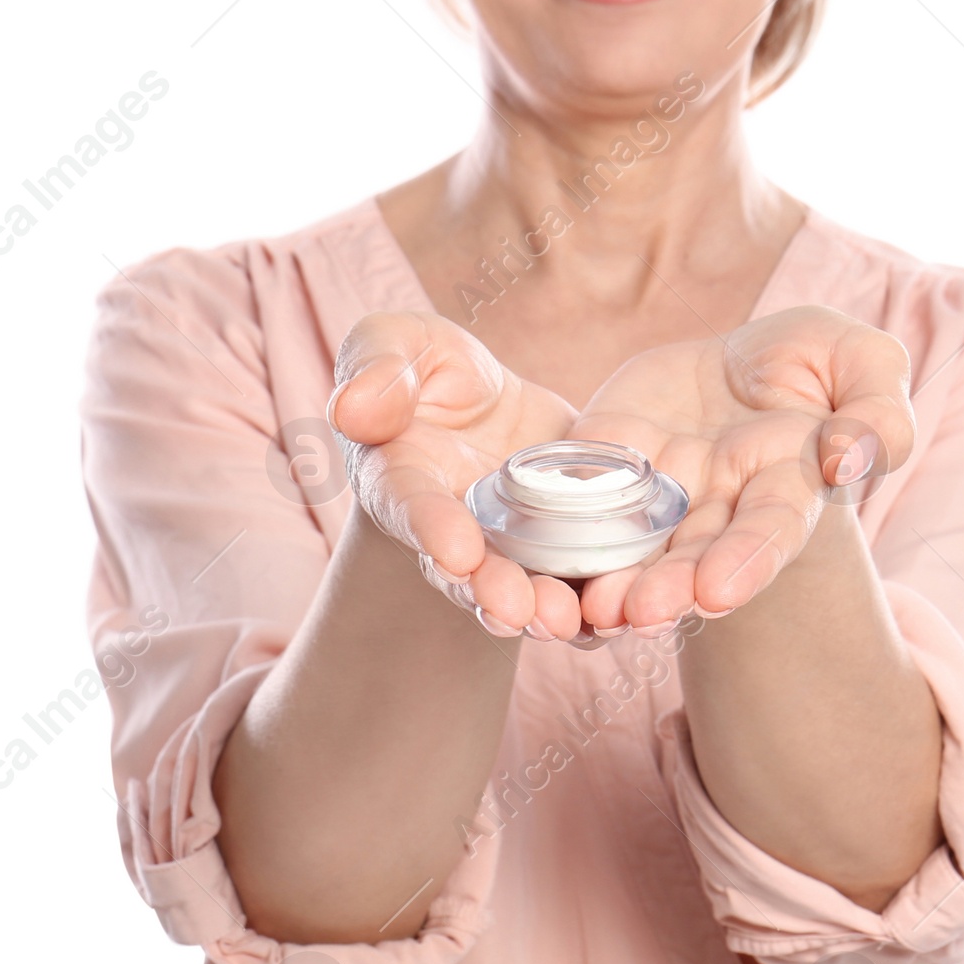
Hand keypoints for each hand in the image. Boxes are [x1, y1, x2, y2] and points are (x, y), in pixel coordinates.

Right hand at [327, 311, 587, 639]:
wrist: (484, 404)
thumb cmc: (424, 369)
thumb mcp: (395, 341)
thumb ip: (376, 366)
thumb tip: (352, 409)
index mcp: (399, 476)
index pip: (410, 506)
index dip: (430, 529)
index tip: (455, 553)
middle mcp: (450, 526)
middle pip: (465, 569)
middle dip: (489, 591)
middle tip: (514, 610)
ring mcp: (504, 546)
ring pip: (518, 587)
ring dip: (539, 609)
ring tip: (562, 621)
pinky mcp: (557, 547)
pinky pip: (573, 581)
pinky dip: (589, 602)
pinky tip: (611, 614)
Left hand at [568, 304, 914, 632]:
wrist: (739, 359)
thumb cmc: (814, 362)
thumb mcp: (861, 361)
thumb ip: (877, 411)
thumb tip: (848, 457)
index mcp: (786, 484)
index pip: (770, 531)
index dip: (746, 562)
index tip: (717, 593)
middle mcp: (719, 505)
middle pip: (697, 557)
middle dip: (670, 587)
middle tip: (639, 611)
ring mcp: (660, 495)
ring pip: (638, 549)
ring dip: (617, 581)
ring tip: (594, 606)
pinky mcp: (605, 468)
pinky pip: (580, 503)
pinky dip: (564, 533)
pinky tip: (544, 557)